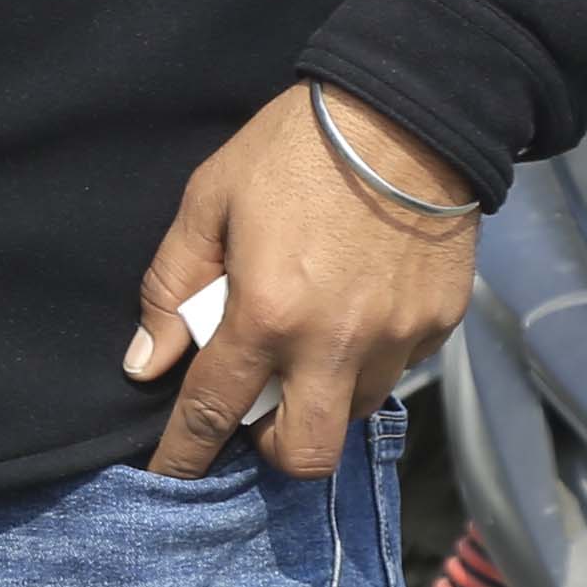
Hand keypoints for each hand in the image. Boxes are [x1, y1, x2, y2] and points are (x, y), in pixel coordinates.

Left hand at [124, 83, 479, 479]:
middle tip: (260, 409)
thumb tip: (147, 361)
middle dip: (272, 448)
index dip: (183, 455)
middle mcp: (335, 344)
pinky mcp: (440, 325)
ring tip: (314, 343)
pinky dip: (371, 358)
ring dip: (323, 398)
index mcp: (268, 313)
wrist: (408, 109)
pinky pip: (399, 370)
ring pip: (354, 413)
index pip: (213, 410)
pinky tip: (362, 308)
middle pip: (302, 454)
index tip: (168, 477)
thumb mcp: (212, 197)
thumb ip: (173, 284)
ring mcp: (396, 340)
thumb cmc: (297, 146)